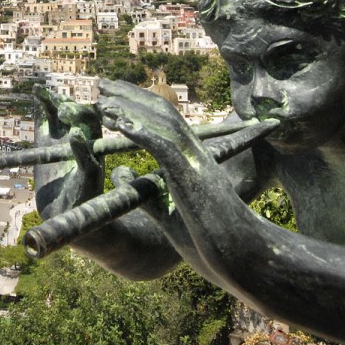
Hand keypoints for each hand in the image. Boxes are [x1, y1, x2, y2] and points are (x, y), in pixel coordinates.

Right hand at [32, 86, 104, 219]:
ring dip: (52, 100)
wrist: (64, 215)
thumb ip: (84, 156)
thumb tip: (75, 133)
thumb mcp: (89, 179)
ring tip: (41, 91)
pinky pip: (44, 120)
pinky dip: (41, 106)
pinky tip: (36, 91)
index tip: (78, 116)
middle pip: (75, 112)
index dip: (85, 114)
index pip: (94, 120)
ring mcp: (61, 138)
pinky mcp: (44, 142)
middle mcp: (80, 137)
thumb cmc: (84, 200)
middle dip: (68, 107)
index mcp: (96, 144)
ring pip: (58, 112)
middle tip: (62, 110)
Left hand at [99, 79, 253, 276]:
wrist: (242, 259)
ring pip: (161, 123)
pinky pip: (163, 146)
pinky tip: (117, 124)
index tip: (111, 97)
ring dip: (129, 108)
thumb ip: (145, 193)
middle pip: (161, 112)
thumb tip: (118, 175)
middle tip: (101, 84)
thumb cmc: (210, 242)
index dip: (136, 104)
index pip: (164, 121)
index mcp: (192, 161)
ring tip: (102, 100)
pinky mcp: (191, 178)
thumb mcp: (167, 214)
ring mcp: (195, 163)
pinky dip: (139, 132)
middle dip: (129, 95)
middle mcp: (196, 154)